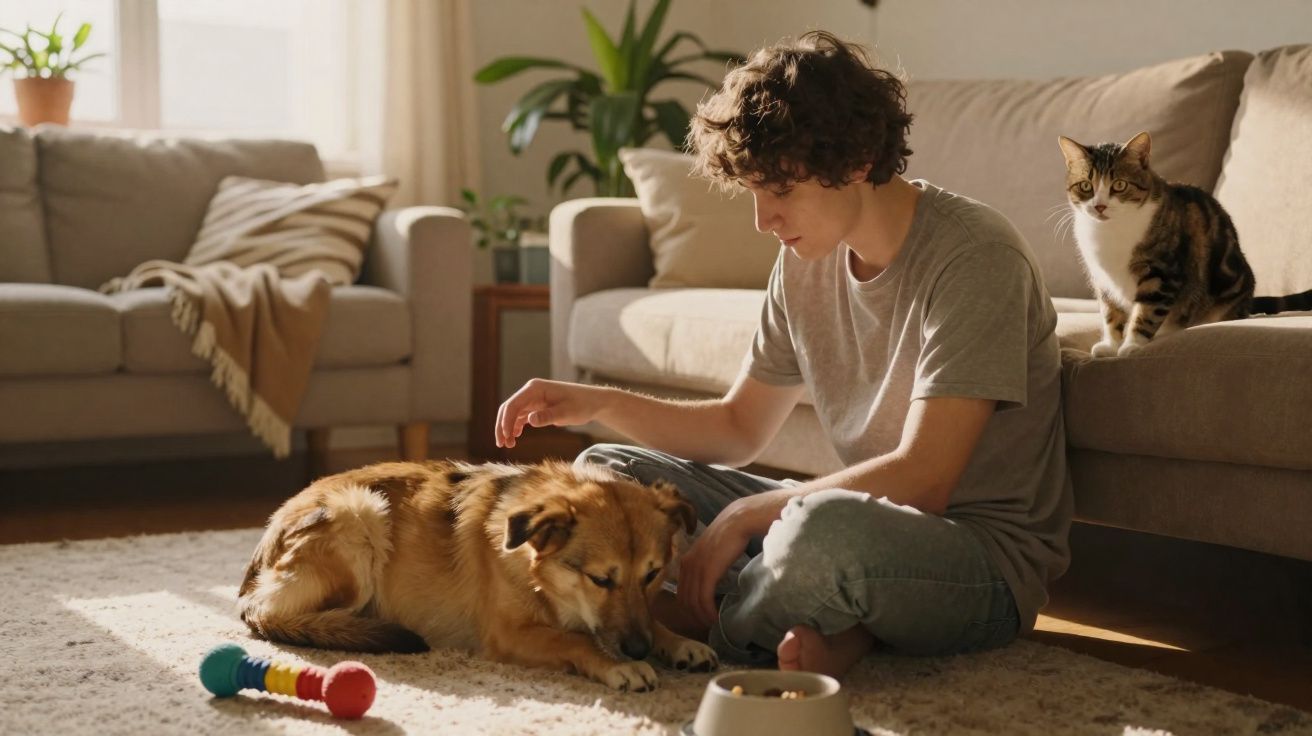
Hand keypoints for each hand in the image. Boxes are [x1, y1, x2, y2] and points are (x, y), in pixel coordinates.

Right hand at [496, 378, 603, 447]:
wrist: (593, 402)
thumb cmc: (581, 405)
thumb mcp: (566, 413)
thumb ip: (547, 416)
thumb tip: (529, 420)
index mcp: (535, 388)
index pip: (513, 404)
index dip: (506, 421)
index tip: (505, 437)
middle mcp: (531, 391)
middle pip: (509, 408)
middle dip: (502, 426)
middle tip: (501, 444)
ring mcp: (533, 399)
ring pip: (513, 413)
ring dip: (508, 428)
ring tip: (508, 445)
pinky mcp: (537, 406)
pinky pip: (520, 416)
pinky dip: (515, 427)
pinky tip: (514, 438)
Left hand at [678, 490, 789, 628]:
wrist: (738, 521)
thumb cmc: (729, 536)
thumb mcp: (711, 552)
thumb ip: (706, 565)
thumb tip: (710, 582)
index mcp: (685, 562)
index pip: (681, 593)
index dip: (689, 609)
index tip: (701, 618)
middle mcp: (686, 566)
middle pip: (684, 601)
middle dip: (694, 617)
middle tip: (707, 626)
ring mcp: (695, 569)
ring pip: (693, 602)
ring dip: (702, 617)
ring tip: (713, 624)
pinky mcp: (707, 572)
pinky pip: (704, 599)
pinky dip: (709, 612)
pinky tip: (716, 618)